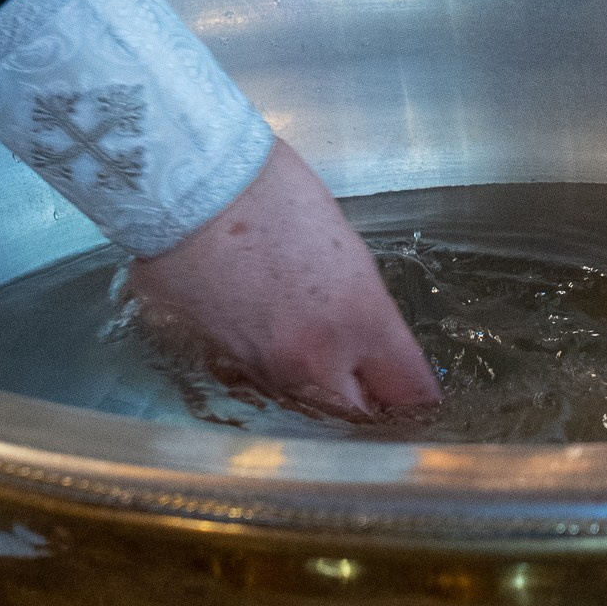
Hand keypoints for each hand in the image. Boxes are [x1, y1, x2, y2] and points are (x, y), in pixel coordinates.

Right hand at [128, 138, 439, 419]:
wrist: (189, 189)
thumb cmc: (273, 193)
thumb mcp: (345, 247)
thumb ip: (362, 303)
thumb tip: (366, 332)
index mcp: (361, 318)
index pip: (410, 390)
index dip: (418, 395)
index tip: (417, 386)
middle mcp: (318, 359)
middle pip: (361, 416)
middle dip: (370, 404)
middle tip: (374, 384)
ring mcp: (268, 369)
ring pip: (312, 406)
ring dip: (323, 392)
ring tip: (324, 361)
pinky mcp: (227, 365)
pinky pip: (270, 386)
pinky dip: (280, 374)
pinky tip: (279, 344)